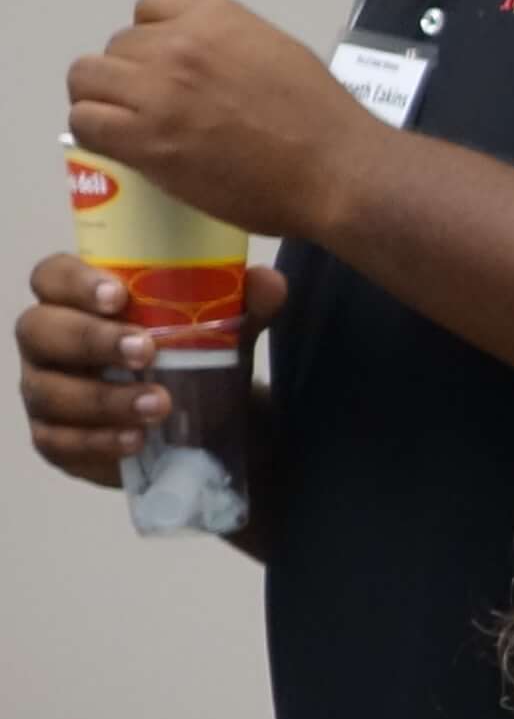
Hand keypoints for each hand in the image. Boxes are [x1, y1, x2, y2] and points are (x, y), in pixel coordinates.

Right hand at [20, 249, 285, 491]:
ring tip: (159, 405)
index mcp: (76, 299)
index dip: (76, 282)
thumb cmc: (193, 360)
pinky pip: (58, 441)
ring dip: (104, 398)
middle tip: (146, 352)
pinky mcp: (53, 439)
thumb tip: (267, 282)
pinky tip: (136, 441)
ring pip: (49, 390)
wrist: (206, 427)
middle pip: (40, 329)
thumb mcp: (222, 332)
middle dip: (91, 339)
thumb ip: (241, 306)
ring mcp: (45, 389)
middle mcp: (48, 339)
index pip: (53, 277)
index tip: (118, 295)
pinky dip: (98, 441)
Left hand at [68, 0, 378, 247]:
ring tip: (132, 127)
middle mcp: (178, 43)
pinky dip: (97, 133)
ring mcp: (157, 90)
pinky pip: (86, 120)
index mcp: (214, 17)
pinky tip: (121, 147)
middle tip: (158, 110)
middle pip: (117, 47)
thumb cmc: (324, 123)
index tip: (172, 71)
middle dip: (133, 76)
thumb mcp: (279, 54)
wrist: (339, 172)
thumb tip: (204, 70)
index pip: (149, 9)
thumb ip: (230, 49)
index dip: (155, 42)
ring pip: (88, 78)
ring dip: (105, 101)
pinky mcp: (144, 137)